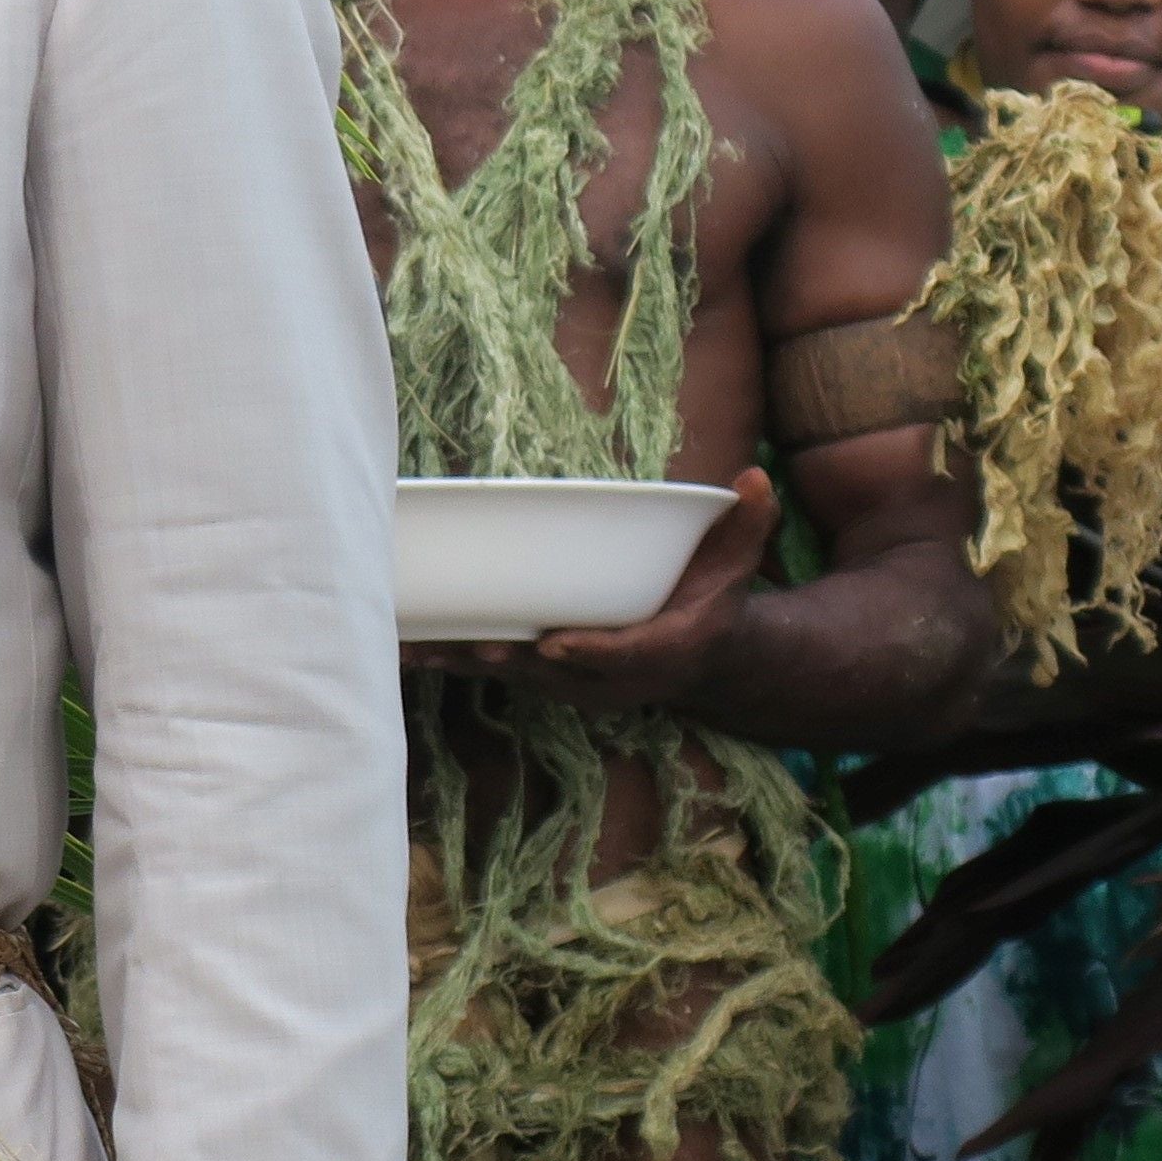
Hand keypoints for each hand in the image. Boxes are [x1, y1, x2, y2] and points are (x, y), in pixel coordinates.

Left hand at [412, 467, 779, 713]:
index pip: (624, 655)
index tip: (556, 644)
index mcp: (662, 649)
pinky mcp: (546, 675)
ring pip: (514, 673)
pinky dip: (451, 659)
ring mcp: (575, 682)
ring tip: (413, 648)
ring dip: (464, 662)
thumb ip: (748, 526)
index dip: (590, 652)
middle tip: (475, 646)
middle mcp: (613, 677)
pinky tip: (404, 649)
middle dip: (512, 659)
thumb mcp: (736, 564)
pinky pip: (494, 670)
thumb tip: (757, 478)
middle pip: (555, 672)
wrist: (705, 662)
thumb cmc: (714, 601)